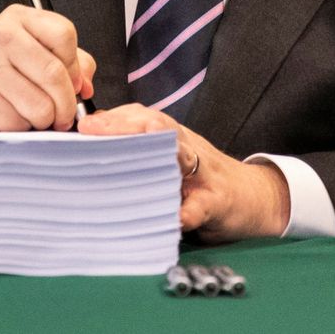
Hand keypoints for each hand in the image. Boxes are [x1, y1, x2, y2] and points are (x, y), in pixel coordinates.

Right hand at [0, 5, 96, 131]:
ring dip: (43, 120)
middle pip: (55, 74)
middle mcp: (0, 36)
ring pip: (40, 106)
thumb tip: (86, 86)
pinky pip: (17, 124)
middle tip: (63, 116)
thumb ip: (68, 62)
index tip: (72, 83)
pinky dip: (20, 128)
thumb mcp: (31, 50)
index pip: (64, 35)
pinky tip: (8, 118)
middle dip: (66, 104)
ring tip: (32, 115)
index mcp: (19, 19)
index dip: (74, 67)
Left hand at [78, 104, 289, 242]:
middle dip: (125, 125)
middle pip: (157, 127)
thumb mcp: (170, 160)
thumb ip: (138, 152)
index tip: (84, 125)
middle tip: (94, 130)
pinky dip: (189, 211)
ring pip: (183, 154)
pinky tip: (177, 217)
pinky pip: (202, 205)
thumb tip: (88, 149)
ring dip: (163, 150)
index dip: (112, 118)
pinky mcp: (218, 201)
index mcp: (172, 138)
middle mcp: (187, 148)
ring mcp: (205, 173)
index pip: (140, 117)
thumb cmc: (200, 181)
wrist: (251, 198)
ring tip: (141, 146)